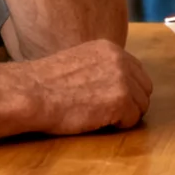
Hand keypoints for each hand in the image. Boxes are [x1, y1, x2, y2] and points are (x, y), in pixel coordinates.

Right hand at [24, 38, 152, 133]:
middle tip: (107, 113)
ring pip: (141, 105)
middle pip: (144, 88)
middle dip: (130, 103)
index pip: (136, 72)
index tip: (111, 100)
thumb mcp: (79, 63)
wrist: (31, 93)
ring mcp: (123, 79)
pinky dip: (119, 125)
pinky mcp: (121, 100)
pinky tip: (97, 121)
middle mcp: (121, 59)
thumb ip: (100, 68)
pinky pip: (133, 119)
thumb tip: (111, 83)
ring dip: (124, 115)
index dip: (127, 90)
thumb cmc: (45, 84)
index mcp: (110, 49)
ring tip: (99, 116)